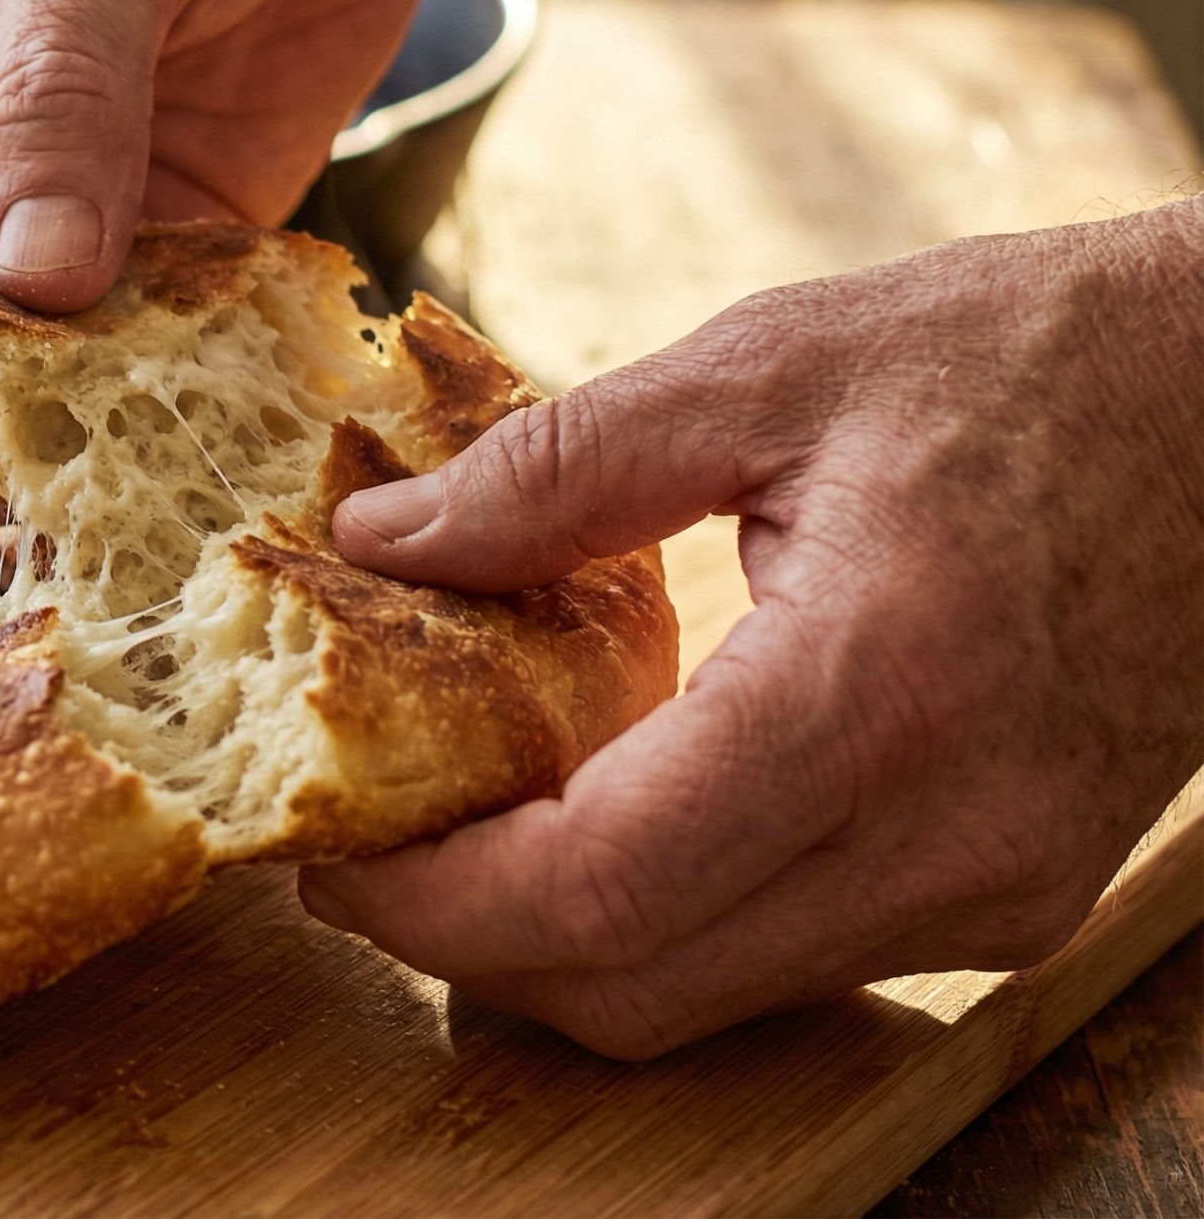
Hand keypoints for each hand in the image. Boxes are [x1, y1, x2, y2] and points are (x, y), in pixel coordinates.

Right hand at [0, 0, 687, 471]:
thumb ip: (58, 96)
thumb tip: (31, 281)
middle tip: (20, 480)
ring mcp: (32, 205)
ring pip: (5, 362)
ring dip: (52, 423)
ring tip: (108, 487)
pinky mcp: (148, 240)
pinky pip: (130, 347)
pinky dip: (155, 393)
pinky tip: (190, 437)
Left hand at [306, 198, 1203, 1058]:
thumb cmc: (1032, 360)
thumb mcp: (773, 364)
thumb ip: (557, 466)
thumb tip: (382, 537)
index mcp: (879, 694)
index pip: (601, 890)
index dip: (432, 900)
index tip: (326, 848)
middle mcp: (948, 840)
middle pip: (633, 988)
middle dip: (461, 945)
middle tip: (354, 854)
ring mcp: (992, 891)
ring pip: (702, 998)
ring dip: (551, 943)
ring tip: (450, 830)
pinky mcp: (1006, 898)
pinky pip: (783, 960)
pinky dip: (658, 917)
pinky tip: (594, 814)